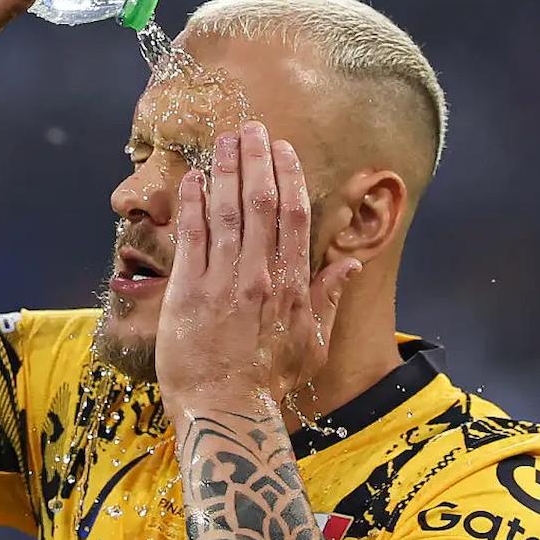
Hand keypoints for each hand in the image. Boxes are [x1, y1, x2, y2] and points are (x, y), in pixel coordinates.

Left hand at [155, 121, 362, 408]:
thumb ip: (329, 298)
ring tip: (225, 140)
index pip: (293, 217)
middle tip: (252, 129)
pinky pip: (192, 236)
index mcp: (292, 285)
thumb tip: (351, 264)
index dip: (289, 177)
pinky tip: (194, 179)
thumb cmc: (268, 382)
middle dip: (257, 160)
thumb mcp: (312, 344)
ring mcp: (222, 280)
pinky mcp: (188, 291)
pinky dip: (194, 204)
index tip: (284, 150)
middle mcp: (259, 275)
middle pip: (260, 203)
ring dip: (226, 170)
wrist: (225, 410)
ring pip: (226, 211)